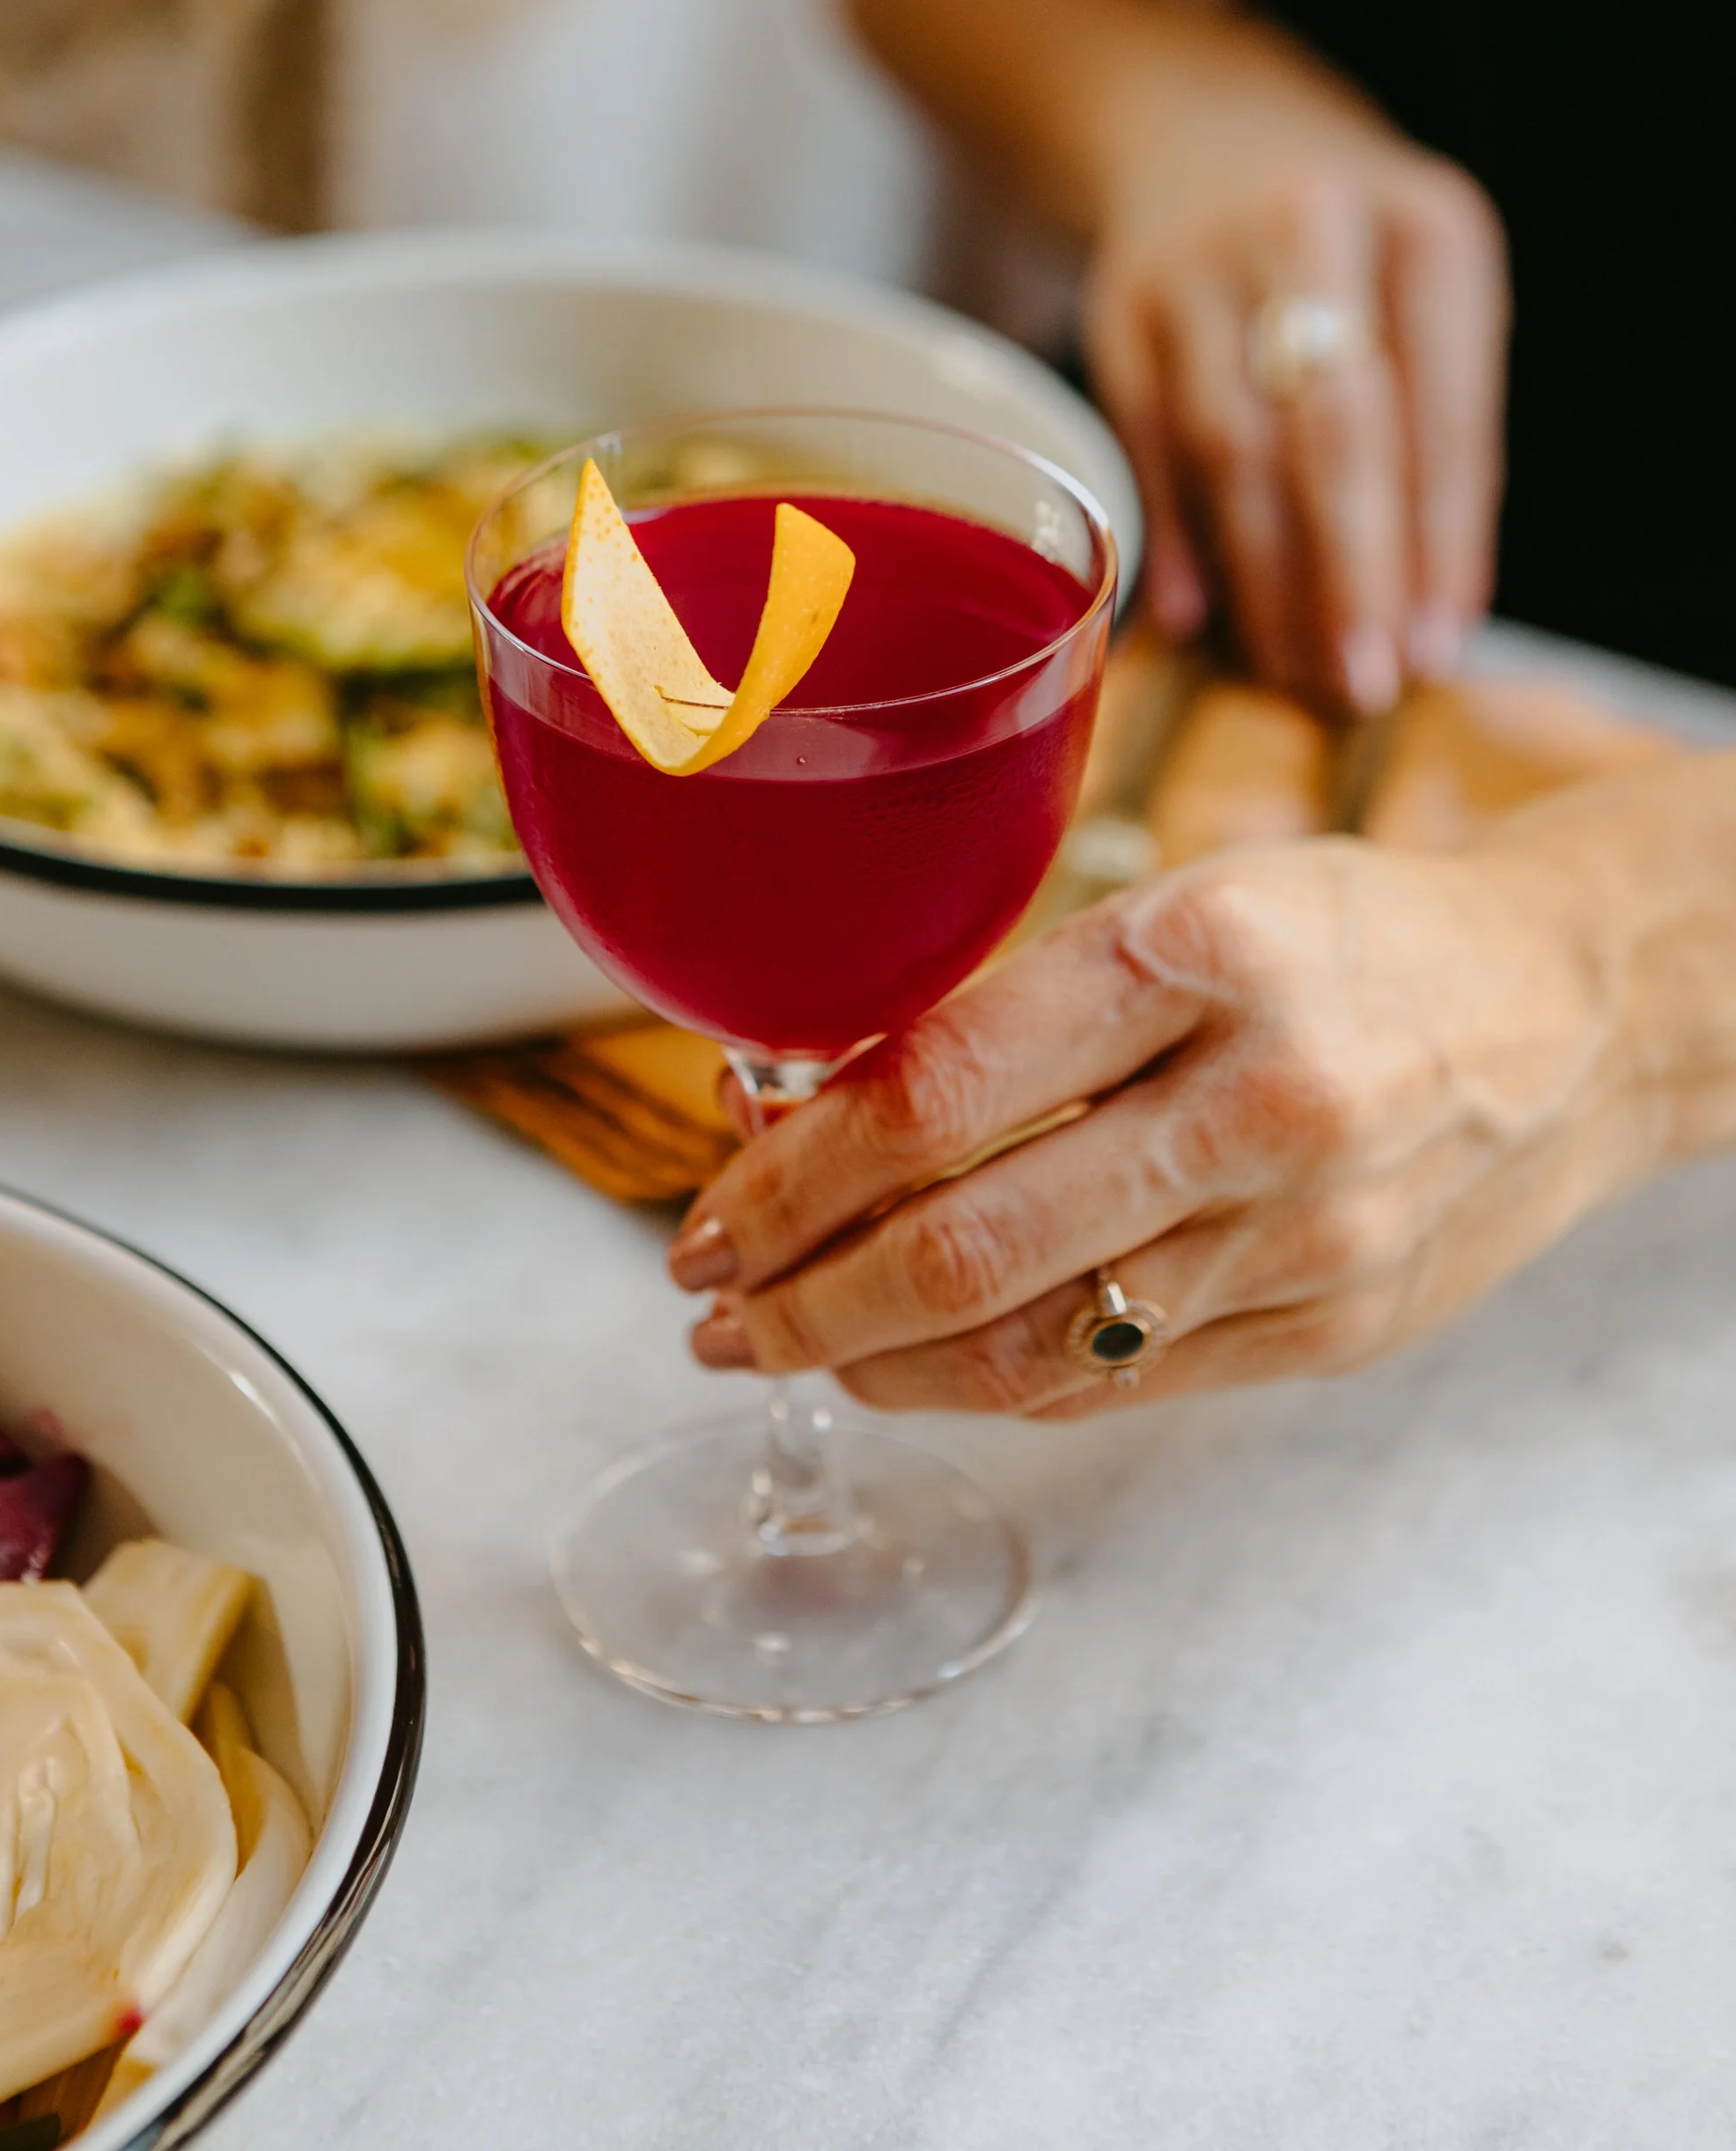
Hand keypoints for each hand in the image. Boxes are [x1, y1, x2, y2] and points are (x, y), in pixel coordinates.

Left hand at [671, 837, 1638, 1419]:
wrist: (1574, 1012)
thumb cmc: (1355, 934)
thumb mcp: (1191, 898)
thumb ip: (1024, 1003)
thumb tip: (814, 1105)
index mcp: (1205, 947)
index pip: (940, 1087)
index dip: (793, 1171)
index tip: (713, 1209)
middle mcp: (1262, 1098)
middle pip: (965, 1243)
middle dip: (800, 1295)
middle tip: (712, 1307)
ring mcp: (1308, 1234)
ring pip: (1033, 1344)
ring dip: (876, 1363)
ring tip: (790, 1349)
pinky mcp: (1337, 1329)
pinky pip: (1118, 1382)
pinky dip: (992, 1387)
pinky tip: (917, 1370)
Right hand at [1085, 35, 1509, 711]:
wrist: (1201, 120)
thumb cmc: (1345, 243)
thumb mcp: (1424, 292)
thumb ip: (1437, 434)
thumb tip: (1430, 617)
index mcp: (1429, 227)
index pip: (1444, 408)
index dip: (1442, 540)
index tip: (1436, 645)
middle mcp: (1312, 226)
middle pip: (1335, 428)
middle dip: (1352, 570)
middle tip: (1363, 681)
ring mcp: (1202, 265)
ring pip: (1237, 447)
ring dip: (1267, 577)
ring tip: (1294, 669)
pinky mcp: (1120, 306)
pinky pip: (1151, 443)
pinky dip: (1177, 537)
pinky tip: (1200, 618)